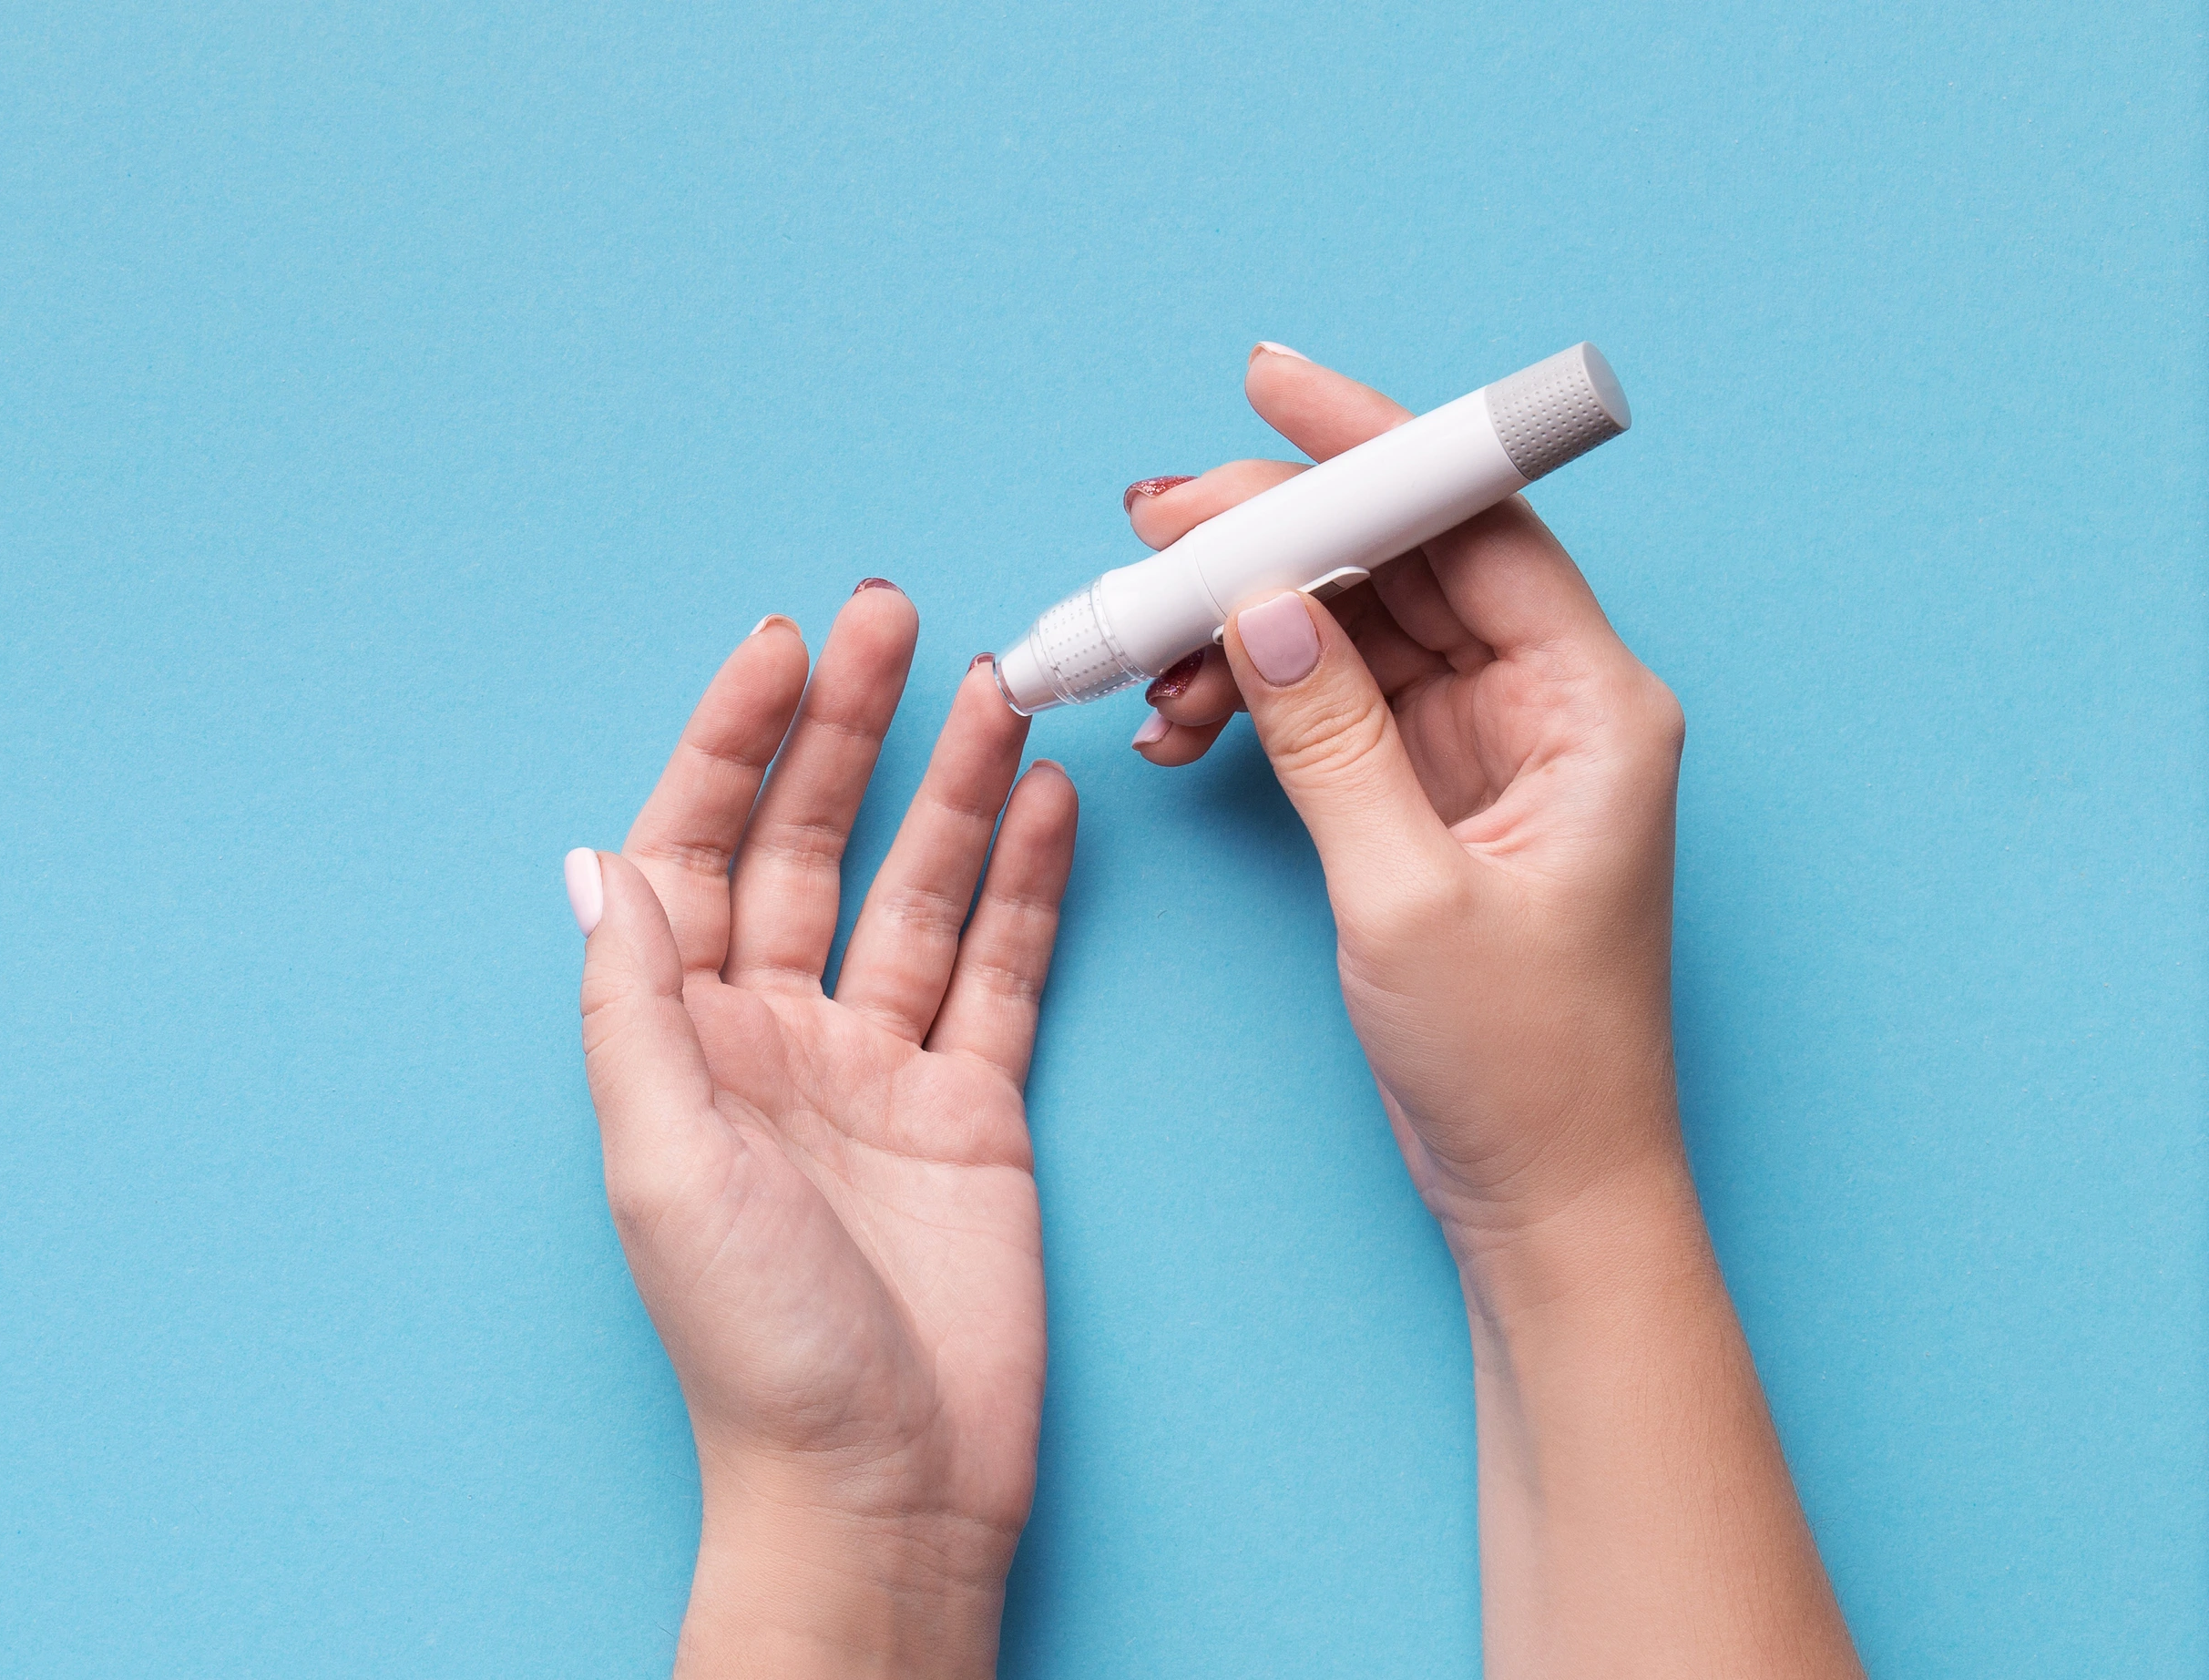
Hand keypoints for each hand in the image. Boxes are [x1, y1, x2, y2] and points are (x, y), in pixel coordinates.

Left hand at [568, 582, 1076, 1678]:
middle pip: (806, 844)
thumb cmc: (755, 1347)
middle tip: (892, 615)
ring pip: (917, 890)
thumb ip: (638, 1007)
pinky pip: (1001, 970)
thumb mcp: (665, 1163)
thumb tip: (599, 864)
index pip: (698, 848)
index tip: (782, 646)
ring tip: (998, 686)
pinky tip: (1047, 805)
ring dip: (952, 787)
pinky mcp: (973, 1109)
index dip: (731, 742)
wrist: (882, 1487)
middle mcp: (774, 1036)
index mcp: (684, 1041)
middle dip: (846, 730)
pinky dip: (1027, 887)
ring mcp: (878, 1068)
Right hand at [1122, 345, 1686, 1283]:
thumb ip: (1333, 740)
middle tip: (1151, 534)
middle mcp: (1551, 703)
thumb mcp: (1410, 896)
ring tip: (1145, 661)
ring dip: (1241, 628)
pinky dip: (1252, 699)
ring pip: (1350, 627)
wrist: (1545, 1192)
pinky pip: (1331, 702)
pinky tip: (1181, 724)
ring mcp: (1489, 746)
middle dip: (1268, 540)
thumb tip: (1260, 610)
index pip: (1475, 523)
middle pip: (1400, 561)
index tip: (1268, 389)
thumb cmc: (1523, 1063)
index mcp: (1594, 705)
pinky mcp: (1433, 791)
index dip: (1370, 446)